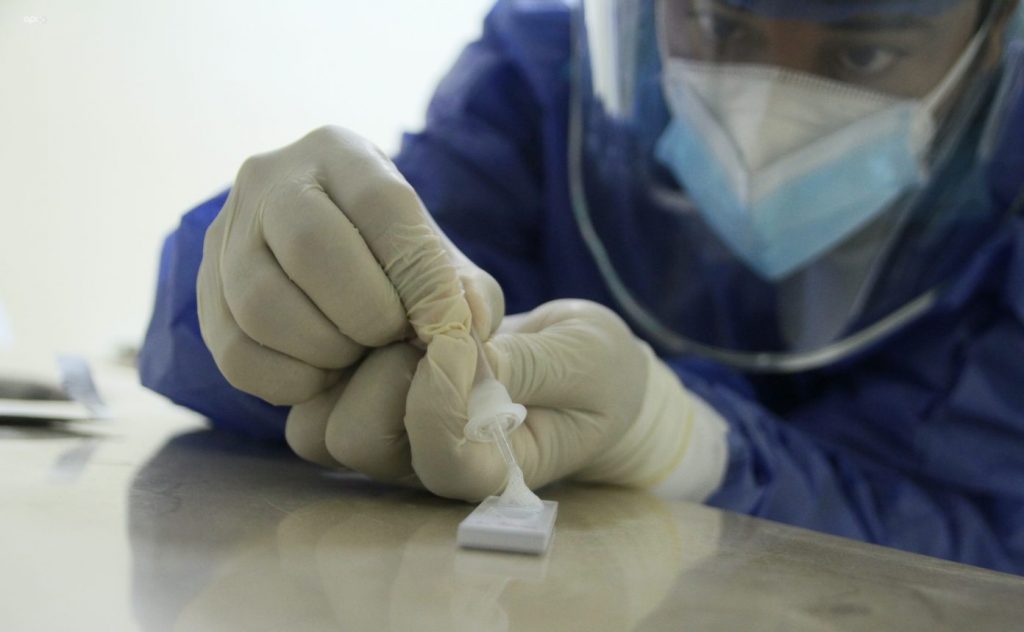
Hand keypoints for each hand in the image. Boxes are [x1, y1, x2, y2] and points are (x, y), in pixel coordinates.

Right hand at [196, 126, 501, 406]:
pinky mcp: (203, 293)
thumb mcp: (447, 266)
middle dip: (365, 311)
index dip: (418, 271)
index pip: (381, 203)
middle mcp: (269, 179)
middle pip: (309, 245)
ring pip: (261, 303)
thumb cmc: (401, 265)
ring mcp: (226, 235)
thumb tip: (462, 320)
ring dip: (324, 349)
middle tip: (392, 337)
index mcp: (340, 152)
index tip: (443, 322)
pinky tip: (322, 375)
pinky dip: (288, 380)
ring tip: (357, 354)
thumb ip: (466, 293)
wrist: (338, 272)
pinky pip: (234, 353)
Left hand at [288, 299, 728, 500]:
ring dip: (359, 356)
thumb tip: (458, 354)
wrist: (579, 369)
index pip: (436, 459)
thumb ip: (524, 365)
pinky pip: (316, 385)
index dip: (442, 396)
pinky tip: (392, 315)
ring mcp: (389, 439)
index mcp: (490, 472)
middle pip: (357, 439)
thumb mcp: (584, 361)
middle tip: (433, 324)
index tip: (471, 337)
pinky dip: (340, 345)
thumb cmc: (594, 373)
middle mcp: (426, 468)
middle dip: (390, 369)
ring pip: (321, 419)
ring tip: (410, 319)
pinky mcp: (365, 402)